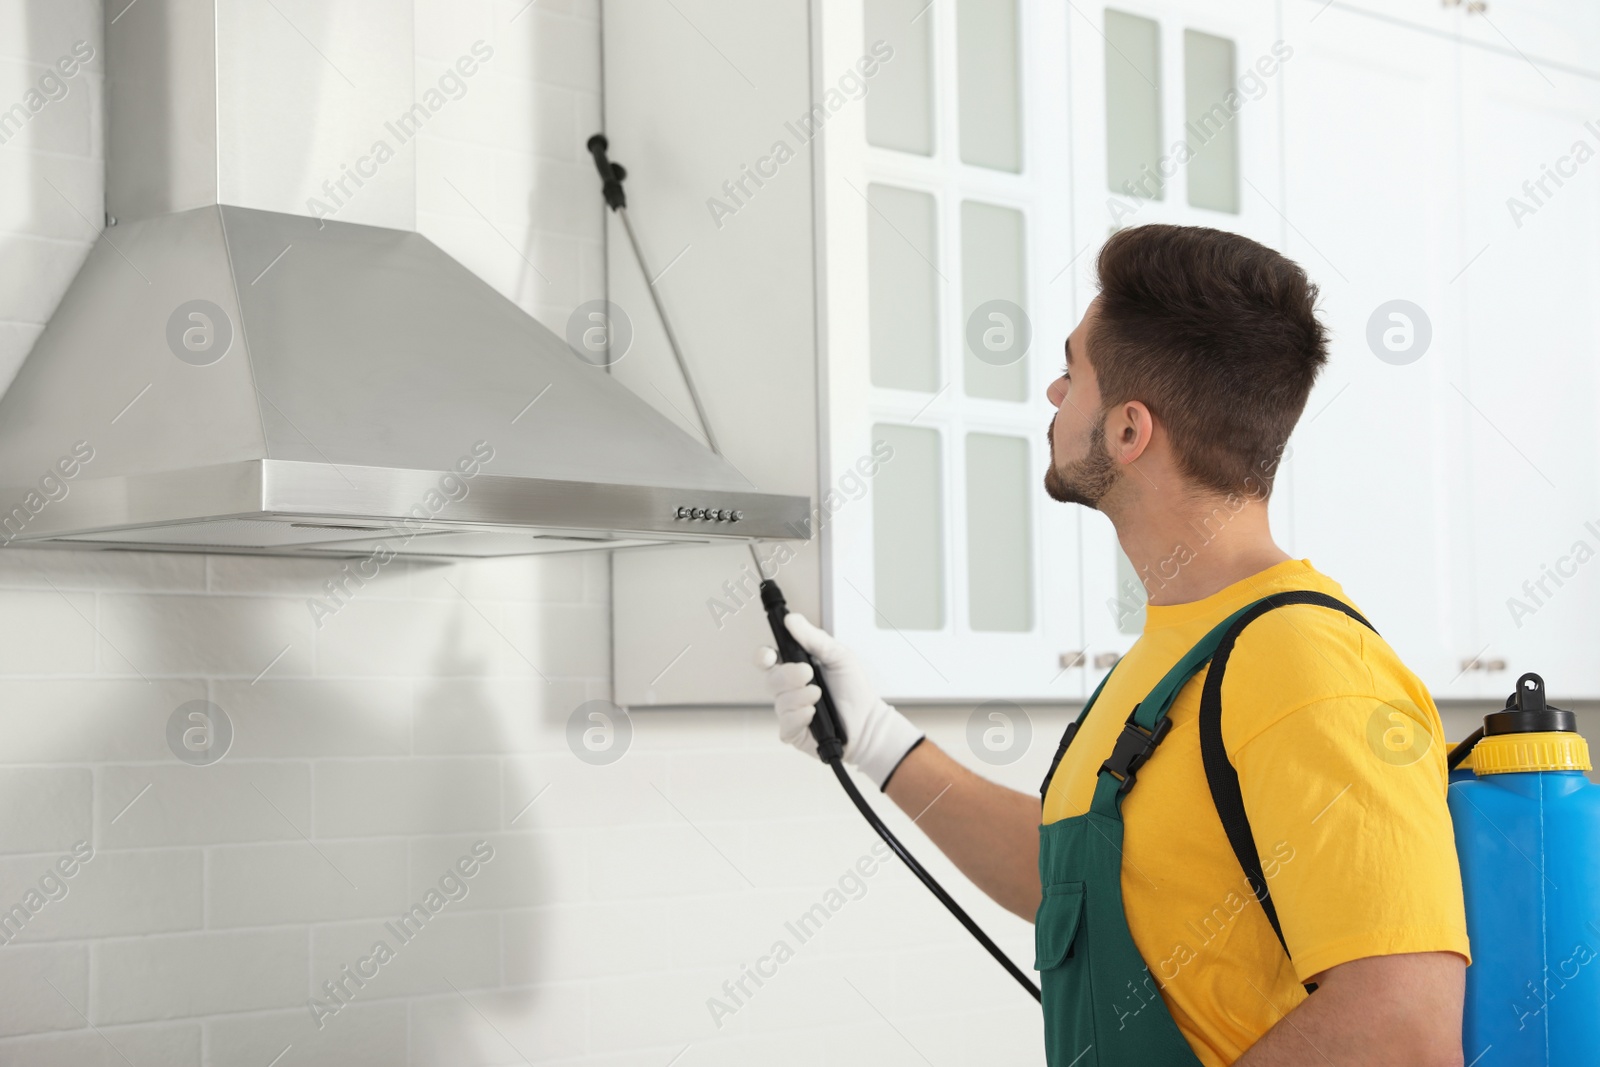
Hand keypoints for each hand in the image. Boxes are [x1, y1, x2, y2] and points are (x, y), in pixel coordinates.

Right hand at [756, 613, 923, 789]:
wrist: (868, 721)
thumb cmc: (853, 689)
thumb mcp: (838, 656)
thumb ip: (814, 638)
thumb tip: (791, 619)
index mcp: (794, 668)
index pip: (767, 659)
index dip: (763, 656)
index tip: (771, 656)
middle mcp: (788, 690)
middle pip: (770, 679)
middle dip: (789, 675)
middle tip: (809, 674)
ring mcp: (789, 711)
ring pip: (779, 701)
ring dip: (801, 697)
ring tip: (819, 696)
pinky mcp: (793, 732)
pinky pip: (785, 724)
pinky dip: (800, 717)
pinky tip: (814, 715)